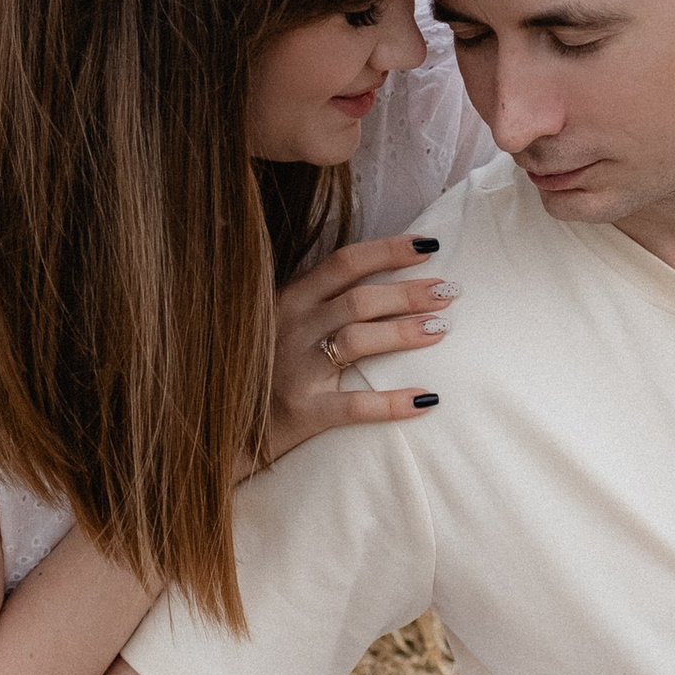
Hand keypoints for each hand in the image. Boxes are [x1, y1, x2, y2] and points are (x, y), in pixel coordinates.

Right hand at [265, 231, 453, 462]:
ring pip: (357, 341)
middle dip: (408, 293)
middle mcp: (291, 328)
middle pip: (359, 299)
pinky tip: (426, 399)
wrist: (225, 428)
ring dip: (404, 332)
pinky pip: (354, 405)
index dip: (388, 251)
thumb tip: (382, 283)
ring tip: (441, 329)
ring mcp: (295, 369)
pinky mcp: (302, 411)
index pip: (344, 263)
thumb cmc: (264, 370)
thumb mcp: (281, 323)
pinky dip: (392, 402)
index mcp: (289, 300)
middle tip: (449, 293)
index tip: (428, 246)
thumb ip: (319, 302)